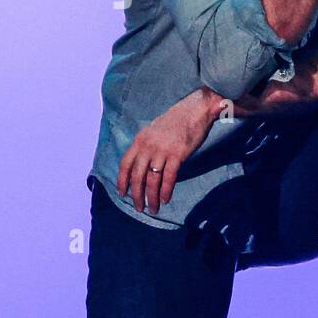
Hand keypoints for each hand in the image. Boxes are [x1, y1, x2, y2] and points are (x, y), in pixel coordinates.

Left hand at [117, 88, 218, 214]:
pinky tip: (165, 199)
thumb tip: (142, 165)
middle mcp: (148, 146)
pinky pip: (168, 177)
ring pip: (152, 180)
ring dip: (151, 197)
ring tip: (152, 208)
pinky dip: (166, 191)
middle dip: (136, 194)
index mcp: (140, 140)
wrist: (195, 109)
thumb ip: (147, 146)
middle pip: (137, 176)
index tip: (123, 193)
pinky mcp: (177, 154)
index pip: (125, 163)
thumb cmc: (176, 120)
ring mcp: (162, 150)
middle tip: (139, 208)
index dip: (122, 180)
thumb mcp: (154, 131)